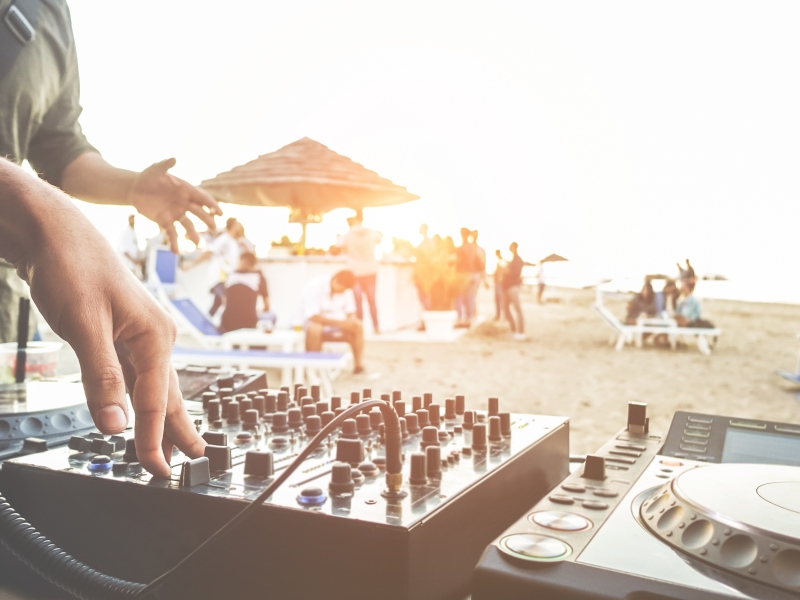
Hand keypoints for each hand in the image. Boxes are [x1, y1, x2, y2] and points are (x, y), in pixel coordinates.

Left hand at [16, 193, 204, 476]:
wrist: (55, 233)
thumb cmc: (73, 268)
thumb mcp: (84, 325)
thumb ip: (102, 378)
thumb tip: (115, 425)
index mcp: (154, 335)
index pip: (154, 400)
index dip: (152, 438)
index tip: (155, 469)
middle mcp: (155, 336)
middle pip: (168, 394)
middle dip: (178, 430)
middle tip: (193, 459)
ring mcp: (140, 334)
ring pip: (154, 385)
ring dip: (162, 416)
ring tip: (174, 441)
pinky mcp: (121, 333)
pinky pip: (137, 374)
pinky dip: (140, 397)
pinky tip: (140, 407)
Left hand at [128, 158, 221, 252]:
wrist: (135, 189)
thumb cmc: (148, 177)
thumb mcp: (155, 169)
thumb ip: (164, 165)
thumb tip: (174, 159)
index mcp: (185, 190)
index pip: (202, 198)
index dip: (212, 205)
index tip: (219, 212)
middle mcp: (184, 203)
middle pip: (199, 213)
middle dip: (207, 220)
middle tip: (213, 227)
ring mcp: (176, 214)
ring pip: (188, 225)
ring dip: (193, 235)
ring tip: (197, 244)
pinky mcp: (165, 221)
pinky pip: (172, 233)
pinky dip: (174, 242)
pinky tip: (175, 251)